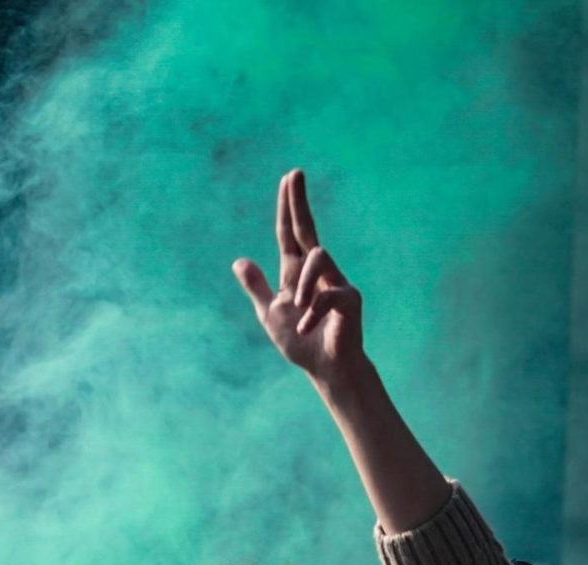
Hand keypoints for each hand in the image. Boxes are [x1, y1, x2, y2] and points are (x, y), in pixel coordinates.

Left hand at [233, 170, 365, 389]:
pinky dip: (311, 314)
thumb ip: (257, 287)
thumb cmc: (300, 341)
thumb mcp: (270, 313)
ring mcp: (336, 281)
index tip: (288, 178)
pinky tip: (306, 328)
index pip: (290, 234)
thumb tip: (238, 260)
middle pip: (307, 229)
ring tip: (298, 311)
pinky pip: (327, 294)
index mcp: (297, 273)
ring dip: (303, 286)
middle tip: (294, 174)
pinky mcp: (349, 298)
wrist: (325, 368)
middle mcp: (318, 271)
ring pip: (317, 257)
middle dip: (298, 202)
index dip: (288, 208)